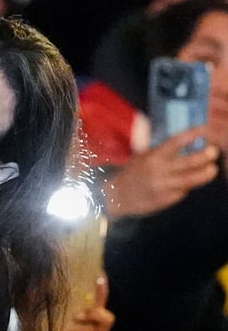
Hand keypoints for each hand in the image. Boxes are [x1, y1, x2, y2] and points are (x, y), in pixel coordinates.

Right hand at [103, 127, 218, 217]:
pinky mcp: (166, 199)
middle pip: (189, 162)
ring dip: (205, 174)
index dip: (190, 135)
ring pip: (191, 179)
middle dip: (204, 156)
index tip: (202, 130)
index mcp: (152, 156)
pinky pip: (182, 192)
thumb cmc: (130, 174)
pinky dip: (186, 187)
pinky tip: (187, 184)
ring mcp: (163, 186)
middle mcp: (159, 170)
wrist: (116, 196)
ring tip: (212, 170)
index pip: (175, 142)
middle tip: (213, 151)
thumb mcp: (140, 157)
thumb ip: (159, 151)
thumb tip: (182, 144)